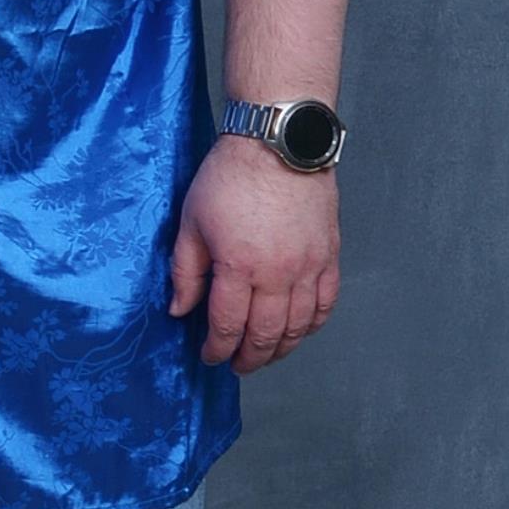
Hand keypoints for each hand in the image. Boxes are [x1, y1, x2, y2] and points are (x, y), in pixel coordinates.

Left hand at [169, 137, 340, 372]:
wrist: (278, 143)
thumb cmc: (230, 177)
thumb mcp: (191, 222)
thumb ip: (185, 271)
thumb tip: (179, 309)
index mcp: (238, 266)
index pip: (227, 325)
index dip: (216, 348)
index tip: (209, 356)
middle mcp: (278, 273)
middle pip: (265, 334)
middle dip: (249, 358)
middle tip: (237, 365)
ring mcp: (308, 266)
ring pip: (298, 325)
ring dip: (280, 348)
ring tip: (265, 354)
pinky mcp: (329, 255)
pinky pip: (325, 303)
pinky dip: (312, 324)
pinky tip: (299, 330)